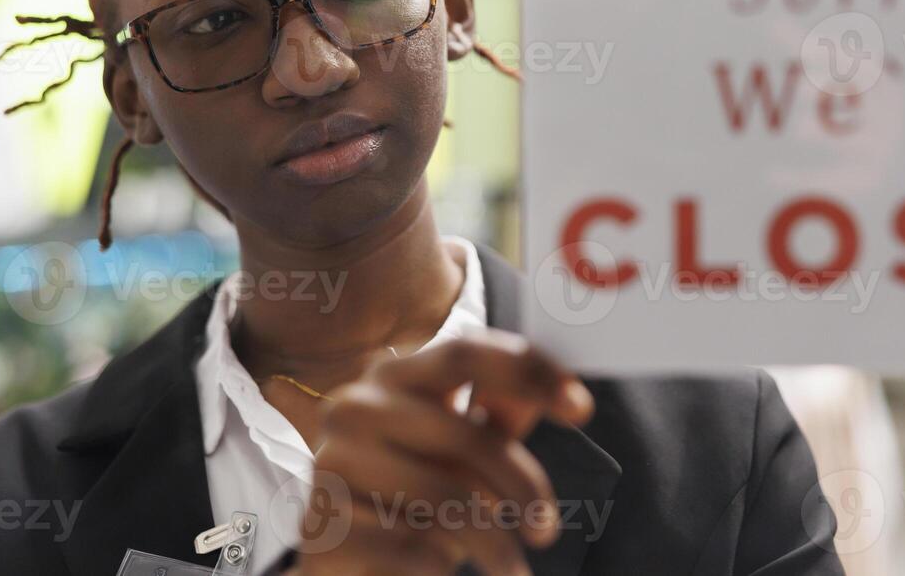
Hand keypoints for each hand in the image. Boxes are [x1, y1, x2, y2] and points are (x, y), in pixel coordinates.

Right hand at [296, 329, 593, 575]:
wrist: (345, 556)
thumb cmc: (413, 490)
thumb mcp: (462, 447)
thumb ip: (503, 413)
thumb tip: (565, 394)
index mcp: (395, 374)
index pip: (466, 352)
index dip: (529, 371)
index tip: (582, 407)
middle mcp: (357, 405)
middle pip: (465, 433)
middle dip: (521, 484)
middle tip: (547, 528)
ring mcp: (332, 460)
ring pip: (442, 496)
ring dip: (489, 541)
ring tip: (510, 566)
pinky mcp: (322, 521)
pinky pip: (409, 544)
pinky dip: (440, 564)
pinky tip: (441, 568)